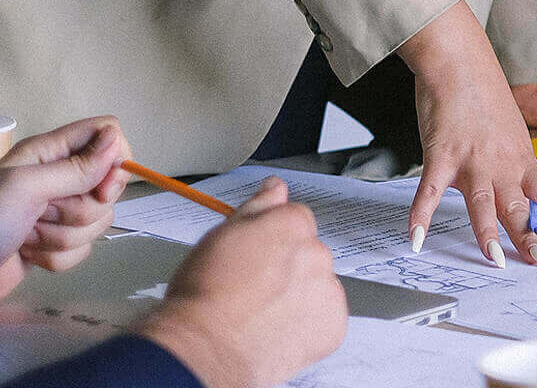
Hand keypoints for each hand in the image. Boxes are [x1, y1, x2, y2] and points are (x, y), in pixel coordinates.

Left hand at [0, 116, 128, 318]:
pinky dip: (58, 258)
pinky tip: (29, 255)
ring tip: (27, 236)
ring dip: (63, 237)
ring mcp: (57, 213)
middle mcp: (57, 178)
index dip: (115, 158)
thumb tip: (116, 144)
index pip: (107, 134)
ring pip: (98, 220)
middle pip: (108, 185)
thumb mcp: (25, 188)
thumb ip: (75, 168)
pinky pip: (84, 249)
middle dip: (81, 209)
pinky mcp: (54, 245)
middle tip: (44, 213)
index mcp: (49, 153)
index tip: (102, 186)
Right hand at [135, 177, 346, 387]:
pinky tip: (278, 330)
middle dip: (288, 266)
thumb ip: (258, 206)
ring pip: (317, 284)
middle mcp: (316, 252)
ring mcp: (327, 289)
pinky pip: (326, 317)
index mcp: (292, 224)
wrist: (204, 349)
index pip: (295, 218)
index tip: (256, 256)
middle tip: (254, 288)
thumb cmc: (204, 295)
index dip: (272, 239)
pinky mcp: (333, 324)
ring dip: (299, 294)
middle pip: (308, 252)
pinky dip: (309, 324)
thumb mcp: (220, 235)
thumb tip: (275, 186)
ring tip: (263, 313)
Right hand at [397, 0, 536, 266]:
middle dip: (531, 239)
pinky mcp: (441, 155)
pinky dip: (420, 218)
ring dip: (488, 236)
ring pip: (483, 205)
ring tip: (496, 262)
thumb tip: (513, 195)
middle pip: (520, 208)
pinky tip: (415, 240)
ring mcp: (472, 160)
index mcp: (522, 158)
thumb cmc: (484, 93)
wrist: (460, 60)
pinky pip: (429, 193)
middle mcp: (502, 163)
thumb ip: (510, 164)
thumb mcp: (510, 131)